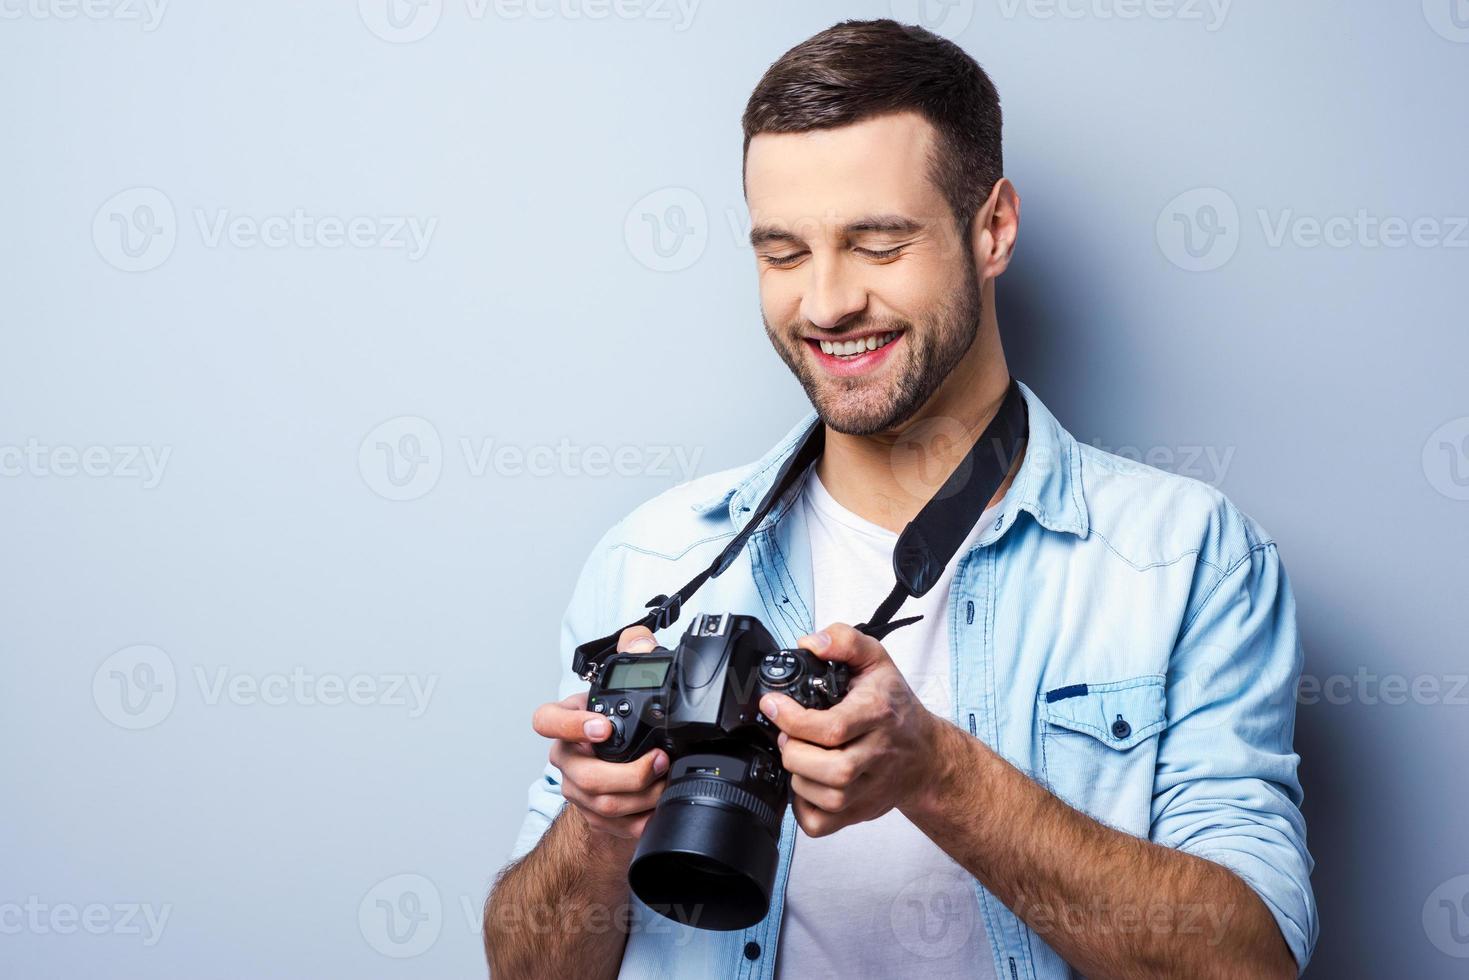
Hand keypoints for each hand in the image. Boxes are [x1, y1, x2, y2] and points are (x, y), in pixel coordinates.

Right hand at [531, 626, 669, 839]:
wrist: (614, 775)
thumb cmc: (615, 728)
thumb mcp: (624, 688)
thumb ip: (634, 654)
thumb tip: (640, 641)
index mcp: (568, 724)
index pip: (546, 721)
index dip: (570, 725)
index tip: (603, 727)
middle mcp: (567, 759)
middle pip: (584, 775)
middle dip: (628, 773)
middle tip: (658, 761)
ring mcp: (578, 791)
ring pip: (604, 805)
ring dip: (642, 796)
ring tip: (666, 780)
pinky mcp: (595, 818)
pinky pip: (618, 826)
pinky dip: (644, 818)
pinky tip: (660, 805)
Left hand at [760, 623, 943, 836]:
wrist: (926, 754)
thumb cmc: (896, 707)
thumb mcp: (875, 660)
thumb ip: (844, 640)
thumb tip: (811, 643)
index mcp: (878, 715)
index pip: (833, 728)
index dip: (793, 719)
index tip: (773, 705)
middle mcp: (878, 755)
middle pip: (830, 768)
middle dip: (795, 751)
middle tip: (788, 735)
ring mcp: (871, 788)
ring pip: (825, 798)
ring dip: (798, 777)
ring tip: (798, 755)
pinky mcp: (861, 811)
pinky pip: (823, 824)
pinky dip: (803, 809)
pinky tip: (805, 784)